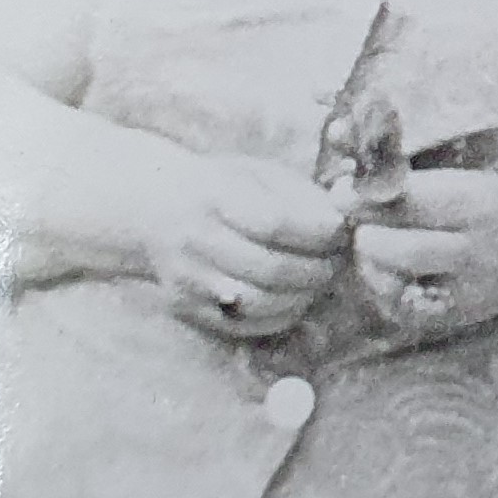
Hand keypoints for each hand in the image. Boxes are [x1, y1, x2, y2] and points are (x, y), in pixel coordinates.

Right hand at [139, 149, 349, 339]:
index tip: (341, 231)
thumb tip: (347, 214)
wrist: (150, 210)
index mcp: (213, 195)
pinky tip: (295, 297)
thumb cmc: (218, 187)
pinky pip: (244, 324)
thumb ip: (301, 194)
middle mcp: (195, 239)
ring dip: (304, 295)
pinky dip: (281, 315)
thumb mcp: (256, 173)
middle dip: (319, 268)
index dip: (318, 232)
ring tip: (320, 278)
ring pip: (261, 301)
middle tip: (339, 261)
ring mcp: (188, 278)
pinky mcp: (186, 307)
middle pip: (272, 268)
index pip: (275, 222)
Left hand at [352, 169, 497, 340]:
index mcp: (480, 206)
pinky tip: (387, 270)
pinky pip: (401, 307)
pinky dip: (383, 287)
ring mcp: (465, 292)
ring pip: (396, 283)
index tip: (341, 192)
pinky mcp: (454, 318)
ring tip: (372, 244)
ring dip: (370, 262)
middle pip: (401, 249)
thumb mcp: (471, 182)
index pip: (412, 204)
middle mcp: (476, 252)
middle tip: (355, 224)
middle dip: (366, 234)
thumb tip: (352, 181)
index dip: (368, 199)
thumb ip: (416, 185)